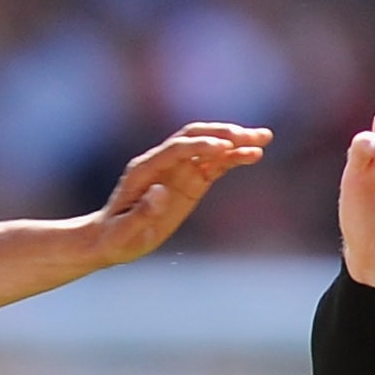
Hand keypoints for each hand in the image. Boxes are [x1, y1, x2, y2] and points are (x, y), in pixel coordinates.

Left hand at [90, 123, 270, 261]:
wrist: (110, 239)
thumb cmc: (115, 237)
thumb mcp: (124, 232)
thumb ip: (142, 213)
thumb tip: (161, 192)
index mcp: (144, 169)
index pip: (176, 149)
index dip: (200, 146)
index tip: (224, 148)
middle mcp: (162, 163)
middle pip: (195, 137)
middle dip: (224, 134)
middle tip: (253, 135)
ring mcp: (177, 171)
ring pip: (208, 148)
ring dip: (235, 142)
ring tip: (264, 139)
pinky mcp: (189, 182)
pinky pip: (214, 166)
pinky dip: (233, 159)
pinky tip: (253, 155)